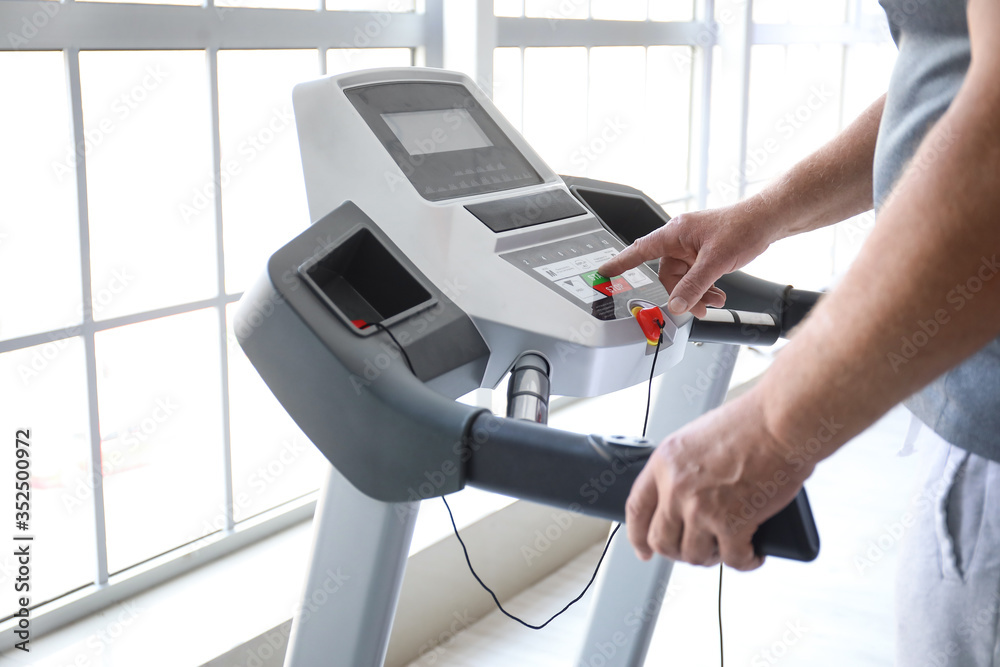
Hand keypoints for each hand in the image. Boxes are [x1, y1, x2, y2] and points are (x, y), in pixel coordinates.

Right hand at [598, 205, 775, 316]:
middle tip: (694, 308)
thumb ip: (694, 285)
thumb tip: (676, 305)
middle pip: (667, 274)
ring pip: (683, 278)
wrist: (768, 220)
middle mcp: (681, 239)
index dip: (620, 263)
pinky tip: (717, 294)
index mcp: (675, 233)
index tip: (604, 273)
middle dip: (681, 293)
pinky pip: (696, 275)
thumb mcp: (716, 261)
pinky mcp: (705, 252)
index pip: (640, 250)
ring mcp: (693, 246)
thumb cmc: (743, 227)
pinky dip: (704, 287)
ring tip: (713, 302)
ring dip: (696, 293)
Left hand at [625, 388, 809, 569]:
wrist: (779, 422)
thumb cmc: (750, 423)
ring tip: (727, 549)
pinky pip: (733, 559)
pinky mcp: (732, 524)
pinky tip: (753, 554)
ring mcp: (701, 508)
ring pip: (694, 555)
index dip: (637, 536)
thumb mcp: (698, 437)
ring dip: (711, 558)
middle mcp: (675, 488)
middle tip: (697, 551)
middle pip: (662, 540)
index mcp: (664, 462)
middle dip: (678, 553)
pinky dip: (746, 561)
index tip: (644, 549)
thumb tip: (689, 495)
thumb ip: (685, 468)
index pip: (637, 508)